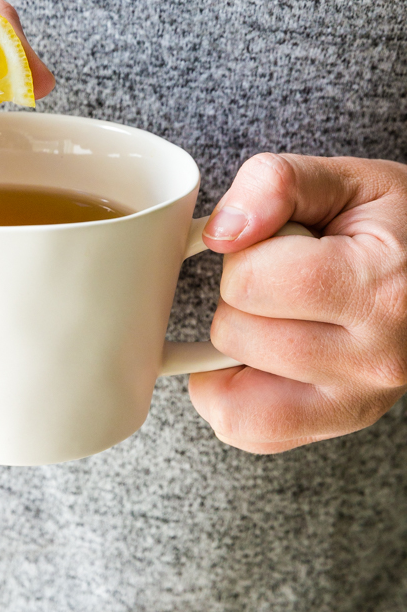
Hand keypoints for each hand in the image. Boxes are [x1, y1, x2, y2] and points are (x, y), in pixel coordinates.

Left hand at [188, 153, 406, 452]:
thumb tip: (221, 234)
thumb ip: (277, 184)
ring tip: (287, 312)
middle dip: (241, 296)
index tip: (278, 242)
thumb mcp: (348, 180)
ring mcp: (359, 403)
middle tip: (289, 277)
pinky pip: (246, 430)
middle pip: (235, 334)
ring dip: (240, 344)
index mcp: (380, 288)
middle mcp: (376, 359)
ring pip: (232, 389)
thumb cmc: (395, 226)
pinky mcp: (339, 425)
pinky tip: (262, 356)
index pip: (250, 283)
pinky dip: (232, 394)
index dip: (243, 252)